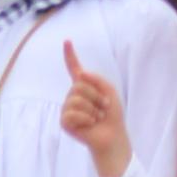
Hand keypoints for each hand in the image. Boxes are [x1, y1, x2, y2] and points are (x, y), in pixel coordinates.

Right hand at [61, 43, 132, 176]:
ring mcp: (67, 108)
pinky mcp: (65, 121)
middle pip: (79, 85)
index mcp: (84, 87)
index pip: (74, 68)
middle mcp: (73, 95)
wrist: (112, 136)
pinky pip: (73, 113)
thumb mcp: (109, 91)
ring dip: (92, 108)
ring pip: (76, 98)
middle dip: (95, 96)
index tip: (67, 41)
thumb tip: (81, 74)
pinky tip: (89, 124)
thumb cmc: (112, 115)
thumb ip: (96, 79)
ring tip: (96, 117)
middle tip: (102, 107)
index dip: (70, 55)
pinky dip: (86, 118)